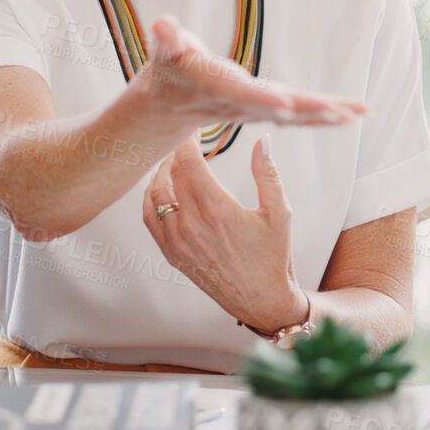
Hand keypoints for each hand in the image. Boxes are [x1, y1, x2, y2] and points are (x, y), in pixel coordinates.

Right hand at [136, 16, 364, 128]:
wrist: (168, 106)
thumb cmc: (167, 69)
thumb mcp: (163, 50)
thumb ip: (166, 37)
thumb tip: (163, 23)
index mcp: (217, 88)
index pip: (240, 94)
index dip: (262, 98)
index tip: (286, 102)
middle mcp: (240, 105)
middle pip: (278, 109)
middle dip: (310, 111)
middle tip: (343, 114)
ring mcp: (255, 112)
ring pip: (295, 115)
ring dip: (326, 115)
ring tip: (357, 114)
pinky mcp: (266, 111)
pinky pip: (299, 116)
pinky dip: (324, 116)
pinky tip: (350, 115)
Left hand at [142, 135, 307, 331]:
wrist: (262, 300)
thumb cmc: (273, 257)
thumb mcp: (279, 213)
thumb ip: (267, 174)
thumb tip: (261, 141)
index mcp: (218, 210)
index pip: (189, 162)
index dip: (187, 140)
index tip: (193, 129)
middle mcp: (192, 225)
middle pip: (171, 173)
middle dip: (177, 152)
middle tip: (186, 140)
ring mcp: (178, 241)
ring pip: (155, 193)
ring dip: (162, 172)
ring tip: (175, 161)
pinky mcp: (172, 254)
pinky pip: (150, 218)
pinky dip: (151, 197)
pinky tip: (162, 188)